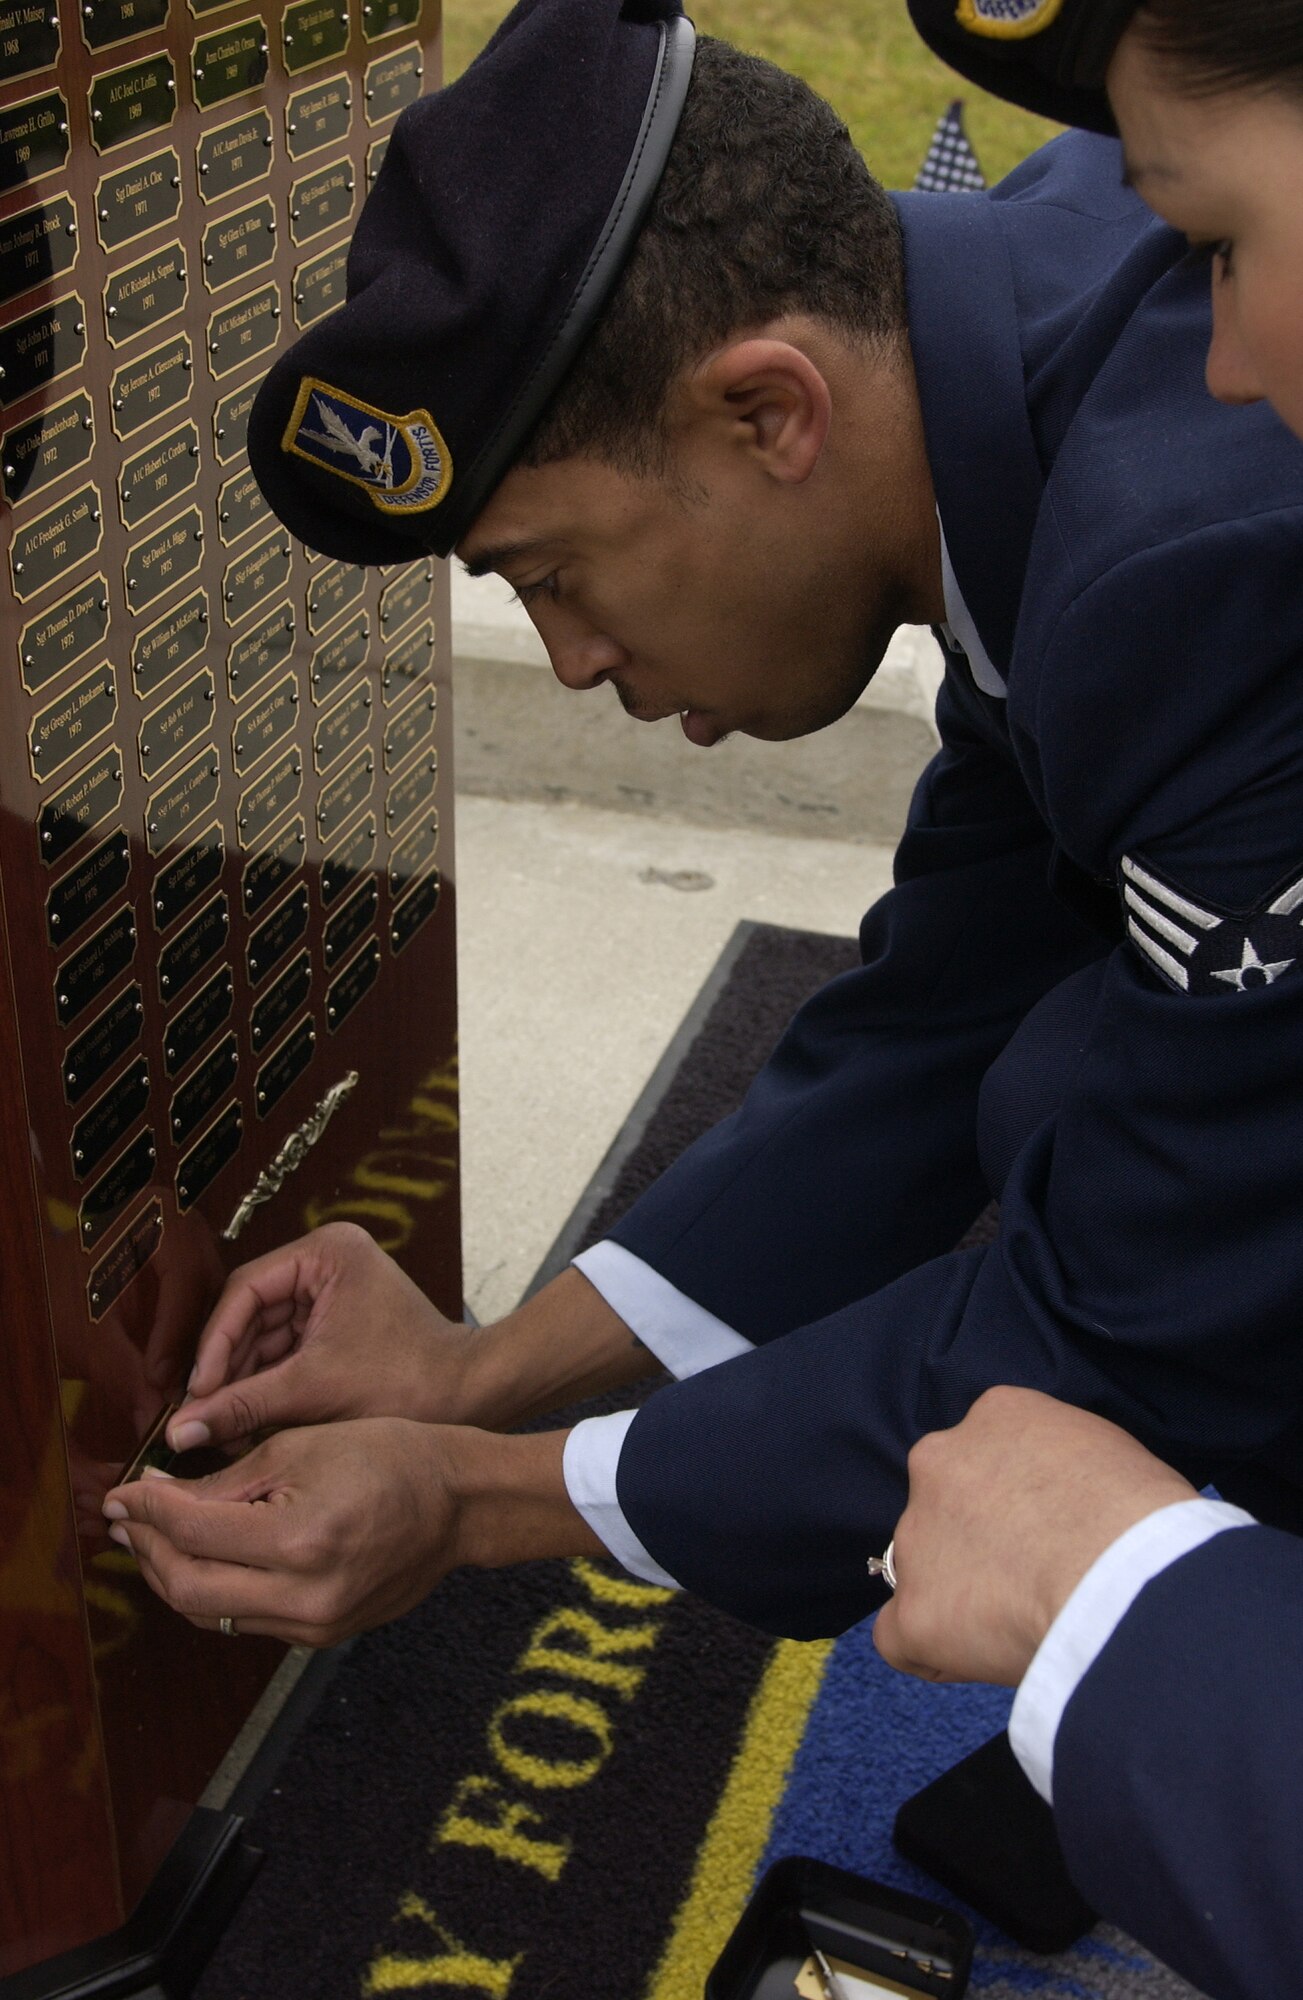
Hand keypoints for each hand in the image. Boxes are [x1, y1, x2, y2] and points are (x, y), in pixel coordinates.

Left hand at [101, 1419, 601, 1645]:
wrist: (460, 1503)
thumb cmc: (392, 1456)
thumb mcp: (303, 1446)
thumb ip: (225, 1479)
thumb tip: (158, 1497)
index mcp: (300, 1539)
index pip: (192, 1532)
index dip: (146, 1510)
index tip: (122, 1491)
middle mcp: (305, 1596)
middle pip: (189, 1589)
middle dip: (147, 1551)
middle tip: (127, 1517)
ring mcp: (315, 1625)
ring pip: (212, 1613)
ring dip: (174, 1573)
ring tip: (154, 1536)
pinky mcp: (321, 1635)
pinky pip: (247, 1618)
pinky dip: (216, 1588)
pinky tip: (205, 1555)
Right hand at [166, 1222, 474, 1453]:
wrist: (469, 1396)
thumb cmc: (411, 1381)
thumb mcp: (315, 1390)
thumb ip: (243, 1405)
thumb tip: (179, 1429)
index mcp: (327, 1252)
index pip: (245, 1290)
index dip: (214, 1344)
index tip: (195, 1390)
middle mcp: (325, 1263)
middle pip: (249, 1315)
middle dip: (226, 1368)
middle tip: (198, 1415)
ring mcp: (330, 1293)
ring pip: (262, 1339)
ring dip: (241, 1383)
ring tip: (217, 1428)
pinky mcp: (333, 1325)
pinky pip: (283, 1353)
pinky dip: (264, 1387)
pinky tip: (243, 1423)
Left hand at [873, 1386, 1198, 1686]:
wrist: (1123, 1576)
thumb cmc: (1146, 1516)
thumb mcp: (1109, 1453)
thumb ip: (1065, 1466)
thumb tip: (1066, 1504)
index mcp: (997, 1415)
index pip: (988, 1454)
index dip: (1016, 1502)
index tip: (1049, 1532)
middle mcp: (941, 1461)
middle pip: (946, 1505)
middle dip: (978, 1539)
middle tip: (1035, 1577)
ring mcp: (918, 1536)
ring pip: (923, 1568)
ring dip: (960, 1593)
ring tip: (1024, 1624)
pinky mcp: (914, 1611)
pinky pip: (900, 1636)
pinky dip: (932, 1650)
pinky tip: (978, 1659)